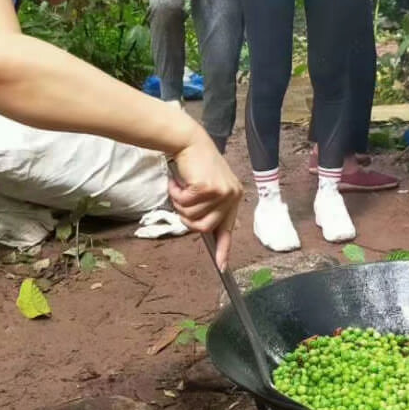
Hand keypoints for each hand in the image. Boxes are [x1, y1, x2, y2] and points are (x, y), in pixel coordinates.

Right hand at [168, 130, 241, 268]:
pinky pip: (184, 204)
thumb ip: (208, 208)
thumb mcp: (206, 188)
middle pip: (204, 227)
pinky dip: (175, 194)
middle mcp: (231, 196)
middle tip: (181, 201)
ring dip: (179, 204)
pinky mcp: (209, 188)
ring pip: (192, 218)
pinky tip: (178, 181)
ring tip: (180, 188)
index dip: (223, 250)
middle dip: (186, 218)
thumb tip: (203, 230)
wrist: (189, 141)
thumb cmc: (194, 165)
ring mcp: (221, 192)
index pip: (228, 229)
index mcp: (233, 198)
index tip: (222, 268)